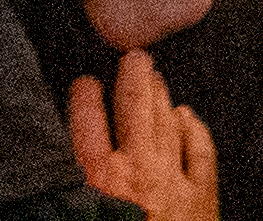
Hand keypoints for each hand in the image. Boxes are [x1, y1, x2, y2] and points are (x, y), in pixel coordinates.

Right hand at [65, 55, 218, 220]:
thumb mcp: (73, 215)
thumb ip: (70, 190)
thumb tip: (61, 172)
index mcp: (96, 178)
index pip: (87, 124)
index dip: (85, 99)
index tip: (85, 82)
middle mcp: (136, 169)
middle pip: (135, 109)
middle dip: (135, 78)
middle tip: (136, 56)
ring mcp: (173, 179)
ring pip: (167, 123)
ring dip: (161, 98)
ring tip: (156, 78)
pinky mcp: (201, 198)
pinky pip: (201, 152)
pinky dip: (194, 129)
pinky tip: (188, 116)